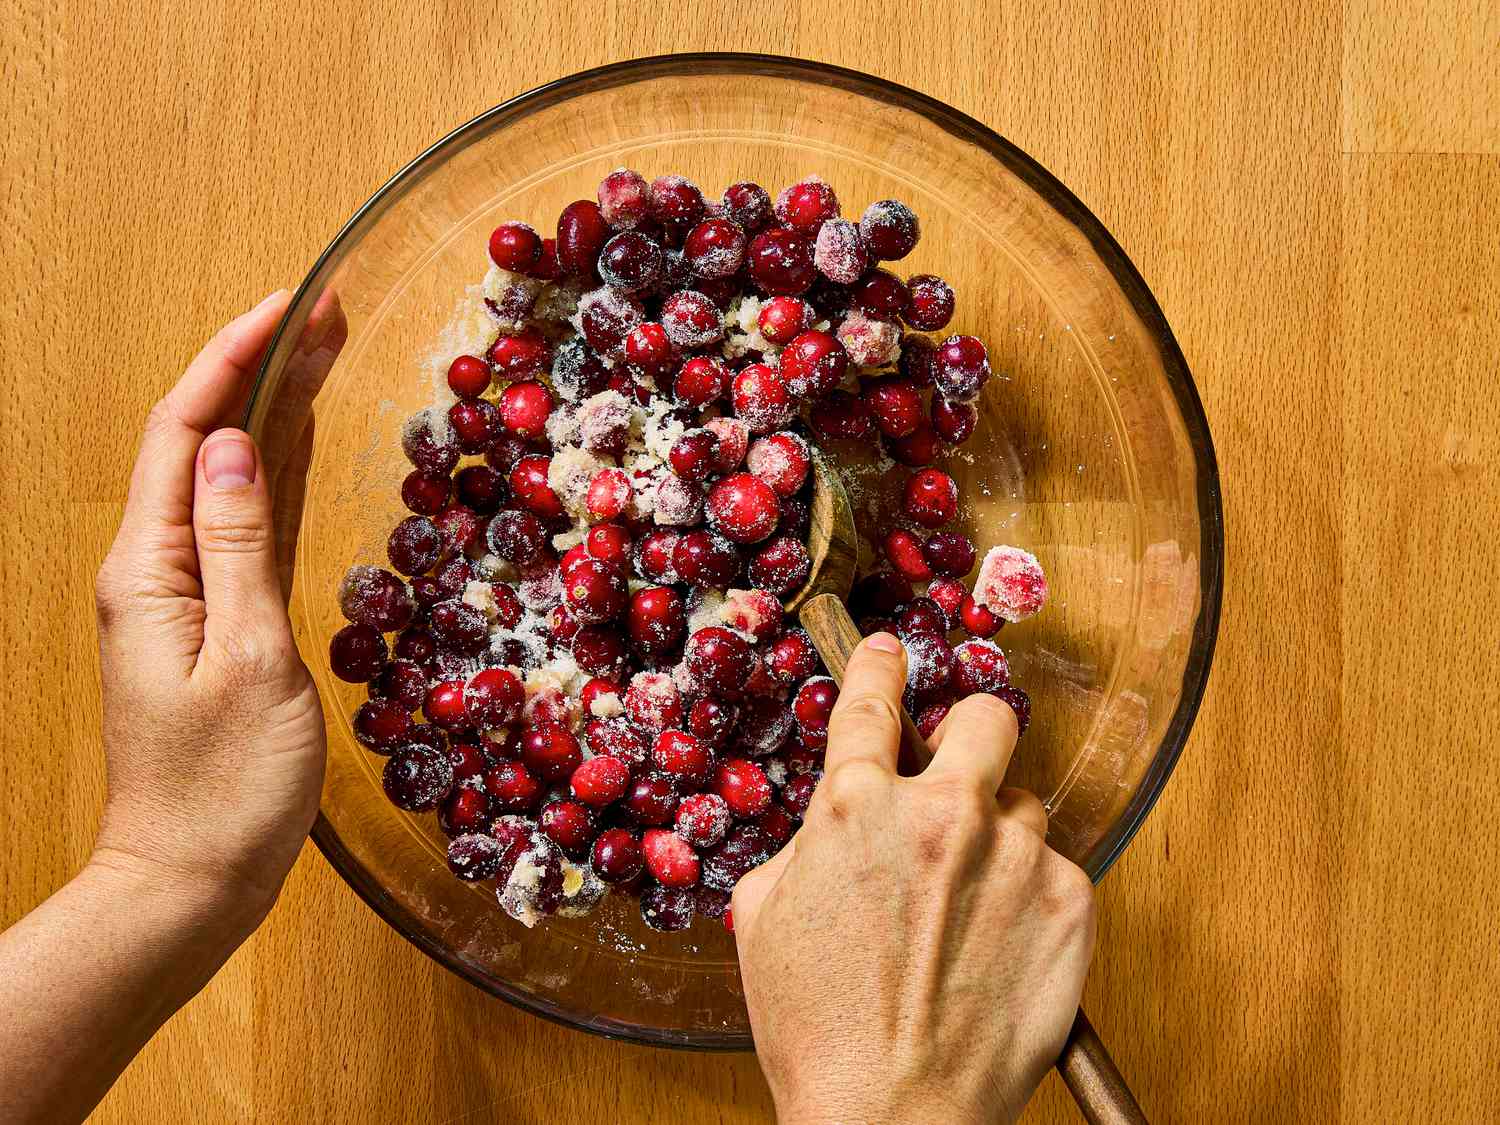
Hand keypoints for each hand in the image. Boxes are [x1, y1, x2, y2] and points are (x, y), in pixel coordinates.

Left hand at [91, 290, 332, 933]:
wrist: (192, 879)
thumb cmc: (223, 783)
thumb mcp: (247, 658)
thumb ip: (236, 545)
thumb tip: (228, 444)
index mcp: (149, 569)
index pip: (182, 433)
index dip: (231, 359)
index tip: (287, 304)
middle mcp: (155, 570)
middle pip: (201, 442)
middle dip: (257, 370)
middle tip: (323, 313)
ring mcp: (183, 596)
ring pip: (227, 479)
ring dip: (271, 414)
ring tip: (323, 353)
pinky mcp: (217, 622)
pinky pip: (244, 526)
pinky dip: (277, 476)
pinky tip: (305, 445)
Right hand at [732, 633, 1095, 1124]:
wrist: (892, 1114)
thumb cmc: (818, 1028)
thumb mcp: (767, 914)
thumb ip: (810, 841)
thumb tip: (838, 818)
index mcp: (856, 805)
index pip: (872, 699)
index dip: (881, 666)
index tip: (891, 653)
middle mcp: (944, 811)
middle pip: (984, 717)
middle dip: (969, 734)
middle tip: (960, 770)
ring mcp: (1016, 854)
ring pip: (1024, 804)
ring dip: (1000, 836)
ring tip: (970, 904)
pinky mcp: (1071, 902)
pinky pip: (1057, 870)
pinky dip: (1031, 897)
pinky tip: (997, 945)